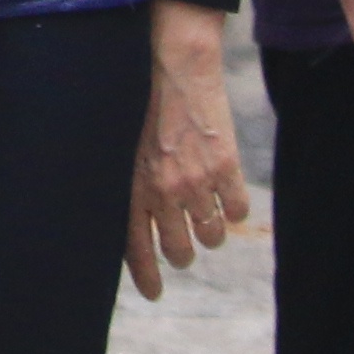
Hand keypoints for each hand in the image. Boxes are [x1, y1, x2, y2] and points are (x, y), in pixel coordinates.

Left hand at [130, 2, 248, 299]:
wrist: (170, 60)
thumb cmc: (134, 96)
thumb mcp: (114, 143)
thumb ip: (120, 178)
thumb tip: (117, 210)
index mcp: (129, 187)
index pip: (135, 248)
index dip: (147, 275)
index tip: (154, 293)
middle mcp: (163, 192)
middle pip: (179, 250)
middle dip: (182, 252)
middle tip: (183, 248)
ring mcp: (197, 182)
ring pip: (212, 236)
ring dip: (210, 233)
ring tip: (207, 221)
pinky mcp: (226, 167)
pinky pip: (238, 211)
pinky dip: (235, 210)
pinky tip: (229, 200)